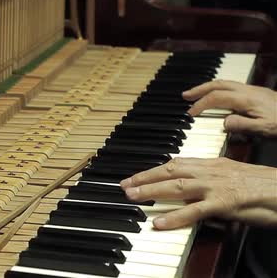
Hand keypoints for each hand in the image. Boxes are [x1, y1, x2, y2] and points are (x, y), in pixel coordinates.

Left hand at [120, 157, 276, 229]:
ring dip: (151, 191)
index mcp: (213, 164)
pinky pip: (195, 211)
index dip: (153, 169)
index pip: (176, 163)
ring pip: (176, 187)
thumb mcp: (232, 178)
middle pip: (170, 172)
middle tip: (124, 185)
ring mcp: (217, 187)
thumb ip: (211, 181)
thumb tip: (192, 189)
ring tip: (132, 197)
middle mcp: (211, 172)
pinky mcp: (225, 203)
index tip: (136, 175)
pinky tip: (159, 222)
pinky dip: (175, 216)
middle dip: (144, 178)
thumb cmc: (265, 187)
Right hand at [182, 80, 276, 136]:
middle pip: (218, 85)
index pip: (216, 98)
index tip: (190, 113)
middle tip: (185, 95)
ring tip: (197, 93)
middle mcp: (248, 91)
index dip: (201, 105)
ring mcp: (254, 89)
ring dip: (208, 87)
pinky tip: (219, 96)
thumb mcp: (264, 130)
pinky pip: (232, 85)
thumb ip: (242, 125)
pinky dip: (219, 88)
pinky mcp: (258, 92)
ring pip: (225, 83)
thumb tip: (223, 123)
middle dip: (199, 89)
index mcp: (246, 99)